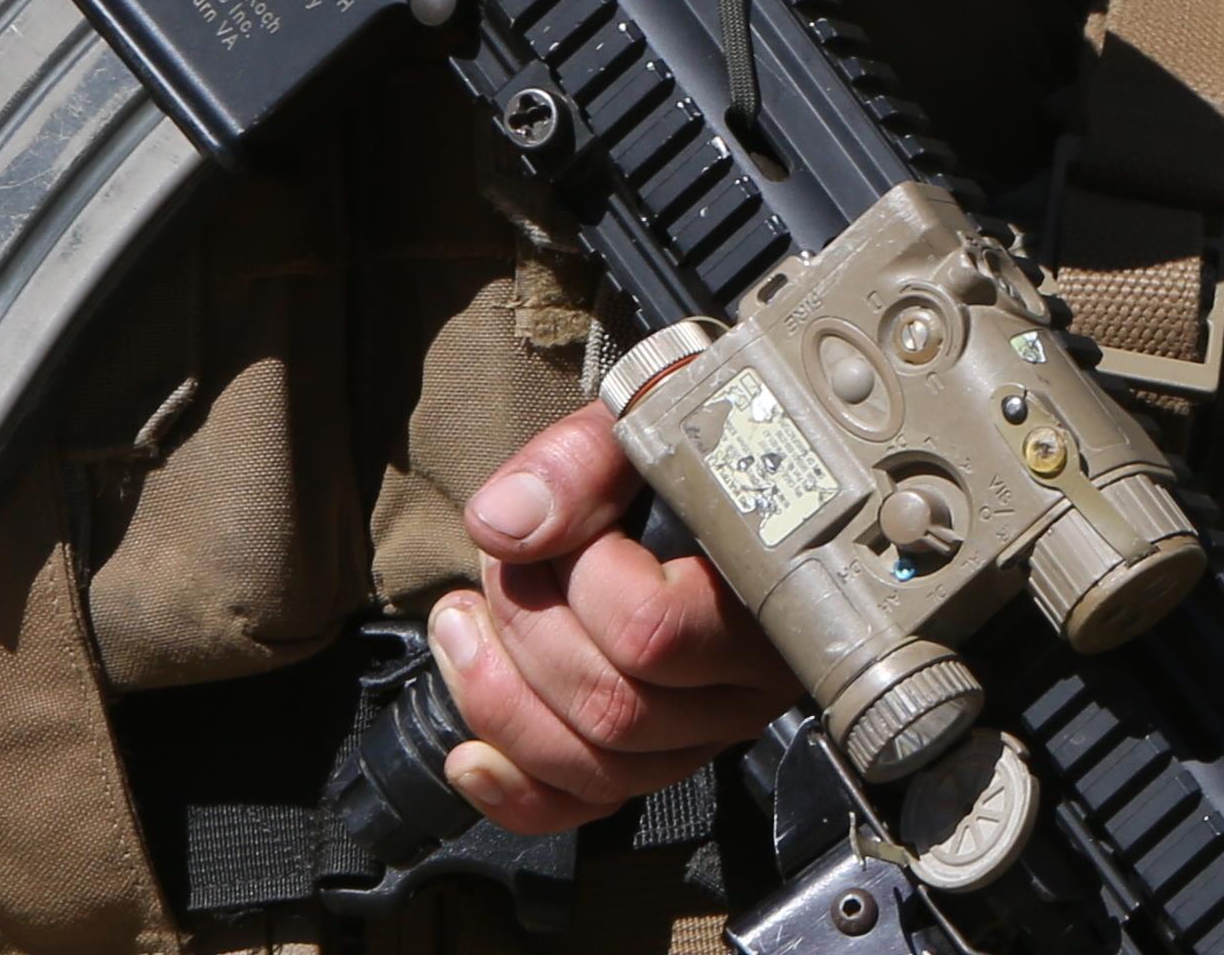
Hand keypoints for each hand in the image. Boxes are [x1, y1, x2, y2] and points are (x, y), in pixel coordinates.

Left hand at [423, 401, 798, 835]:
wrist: (714, 459)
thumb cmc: (689, 440)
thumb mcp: (647, 416)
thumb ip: (580, 461)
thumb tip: (502, 527)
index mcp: (764, 591)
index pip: (652, 631)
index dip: (578, 580)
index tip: (563, 525)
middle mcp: (748, 680)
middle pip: (614, 707)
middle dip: (523, 632)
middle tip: (495, 568)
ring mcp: (706, 731)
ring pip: (599, 766)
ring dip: (501, 702)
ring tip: (459, 628)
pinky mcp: (662, 760)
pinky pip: (593, 807)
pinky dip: (520, 795)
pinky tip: (471, 758)